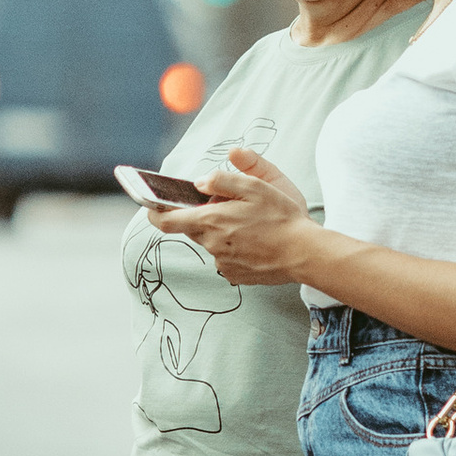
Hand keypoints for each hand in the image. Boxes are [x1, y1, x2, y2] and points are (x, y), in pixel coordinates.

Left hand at [150, 146, 316, 284]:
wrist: (304, 253)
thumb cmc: (282, 217)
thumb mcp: (255, 186)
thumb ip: (223, 180)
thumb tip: (201, 183)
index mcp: (211, 221)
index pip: (165, 222)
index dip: (153, 212)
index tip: (151, 206)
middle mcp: (211, 244)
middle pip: (192, 228)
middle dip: (203, 216)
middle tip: (228, 207)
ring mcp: (222, 262)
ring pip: (211, 242)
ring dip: (222, 232)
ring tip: (251, 225)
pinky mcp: (235, 275)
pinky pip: (226, 258)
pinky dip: (235, 248)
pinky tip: (255, 243)